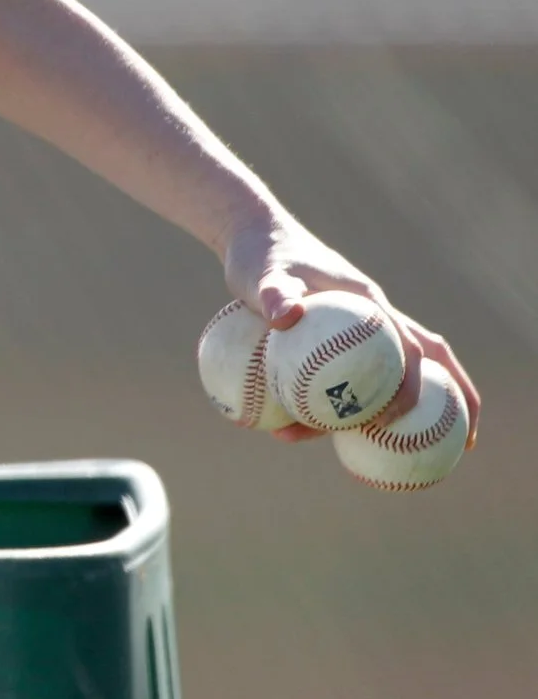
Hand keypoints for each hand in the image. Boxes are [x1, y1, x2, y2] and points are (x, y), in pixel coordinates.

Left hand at [220, 215, 481, 448]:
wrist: (253, 238)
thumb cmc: (261, 255)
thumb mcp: (262, 274)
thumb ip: (274, 293)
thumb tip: (284, 316)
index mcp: (369, 305)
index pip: (410, 348)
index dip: (418, 384)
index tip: (401, 418)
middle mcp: (372, 321)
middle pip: (422, 367)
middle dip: (443, 404)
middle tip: (446, 448)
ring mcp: (357, 331)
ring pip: (388, 377)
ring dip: (389, 414)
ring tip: (377, 459)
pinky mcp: (335, 339)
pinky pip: (351, 378)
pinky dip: (348, 405)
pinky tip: (324, 433)